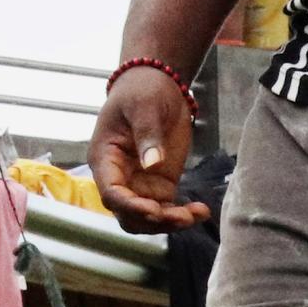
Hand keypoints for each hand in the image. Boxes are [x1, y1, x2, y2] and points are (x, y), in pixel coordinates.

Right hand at [91, 64, 209, 232]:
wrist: (158, 84)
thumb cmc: (143, 91)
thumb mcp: (144, 105)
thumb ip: (147, 134)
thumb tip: (152, 165)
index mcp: (105, 159)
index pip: (110, 193)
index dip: (129, 206)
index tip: (153, 210)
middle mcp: (119, 177)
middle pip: (128, 214)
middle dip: (152, 221)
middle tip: (180, 217)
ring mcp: (139, 184)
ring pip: (147, 218)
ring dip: (170, 222)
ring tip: (196, 214)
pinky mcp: (160, 184)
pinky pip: (167, 209)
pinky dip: (183, 215)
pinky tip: (202, 211)